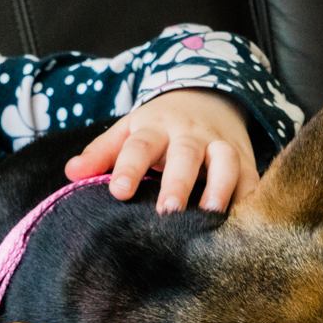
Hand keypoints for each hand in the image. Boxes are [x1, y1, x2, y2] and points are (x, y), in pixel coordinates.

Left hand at [64, 89, 256, 212]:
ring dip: (220, 186)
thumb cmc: (159, 126)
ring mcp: (221, 145)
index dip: (128, 167)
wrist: (209, 98)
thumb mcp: (129, 130)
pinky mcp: (246, 160)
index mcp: (155, 128)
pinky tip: (244, 224)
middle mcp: (190, 135)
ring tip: (211, 214)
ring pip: (225, 161)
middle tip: (166, 211)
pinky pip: (252, 178)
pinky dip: (251, 198)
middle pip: (185, 154)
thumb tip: (71, 174)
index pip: (140, 145)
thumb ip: (102, 152)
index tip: (117, 191)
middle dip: (178, 182)